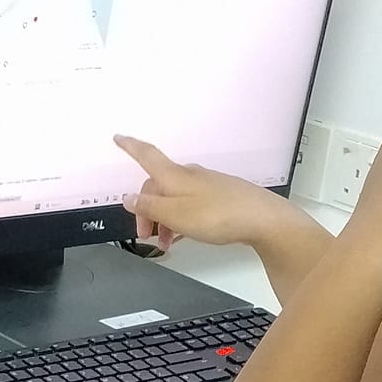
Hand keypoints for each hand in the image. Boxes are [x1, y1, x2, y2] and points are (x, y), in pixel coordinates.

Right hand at [115, 134, 297, 251]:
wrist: (262, 220)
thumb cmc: (220, 215)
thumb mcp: (174, 215)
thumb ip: (149, 207)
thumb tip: (129, 198)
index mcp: (174, 176)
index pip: (146, 156)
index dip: (130, 147)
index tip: (119, 139)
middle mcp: (190, 176)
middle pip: (158, 187)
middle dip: (147, 210)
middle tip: (146, 234)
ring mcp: (207, 185)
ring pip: (175, 199)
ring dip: (165, 220)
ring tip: (168, 243)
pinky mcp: (221, 196)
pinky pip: (192, 205)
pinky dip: (182, 219)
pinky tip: (187, 235)